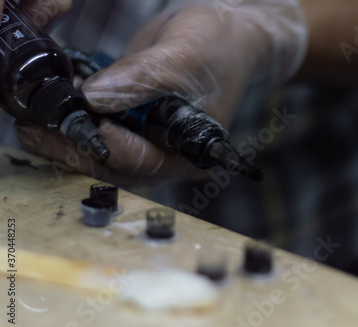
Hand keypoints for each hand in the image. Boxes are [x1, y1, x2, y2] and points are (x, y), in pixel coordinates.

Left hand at [14, 1, 306, 185]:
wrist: (226, 34)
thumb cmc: (219, 46)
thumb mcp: (183, 57)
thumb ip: (141, 79)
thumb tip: (92, 97)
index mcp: (188, 152)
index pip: (140, 160)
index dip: (102, 145)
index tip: (67, 124)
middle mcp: (167, 154)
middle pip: (115, 164)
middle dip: (73, 148)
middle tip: (34, 130)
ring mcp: (151, 141)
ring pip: (103, 152)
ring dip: (69, 138)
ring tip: (37, 120)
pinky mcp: (136, 124)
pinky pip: (103, 131)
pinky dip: (79, 121)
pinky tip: (60, 106)